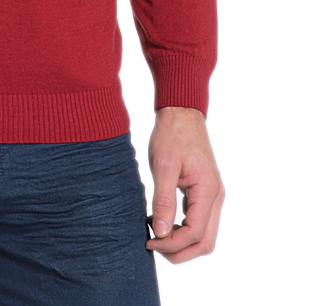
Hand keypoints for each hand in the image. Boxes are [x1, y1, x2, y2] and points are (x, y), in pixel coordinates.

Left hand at [146, 106, 224, 263]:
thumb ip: (163, 200)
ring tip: (155, 233)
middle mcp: (215, 197)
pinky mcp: (205, 192)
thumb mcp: (163, 166)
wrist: (181, 113)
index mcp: (208, 191)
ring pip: (204, 235)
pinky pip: (199, 221)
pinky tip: (161, 220)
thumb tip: (160, 232)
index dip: (172, 244)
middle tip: (153, 244)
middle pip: (205, 242)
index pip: (195, 234)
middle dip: (179, 251)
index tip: (149, 240)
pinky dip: (182, 229)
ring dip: (181, 242)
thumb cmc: (172, 135)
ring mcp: (212, 195)